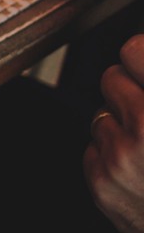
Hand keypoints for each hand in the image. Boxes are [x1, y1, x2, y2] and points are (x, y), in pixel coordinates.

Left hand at [84, 34, 143, 232]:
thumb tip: (141, 56)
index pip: (133, 49)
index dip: (141, 57)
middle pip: (110, 78)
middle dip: (131, 89)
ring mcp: (121, 156)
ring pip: (100, 114)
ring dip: (122, 123)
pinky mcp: (101, 183)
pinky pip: (94, 148)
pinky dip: (113, 154)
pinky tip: (143, 170)